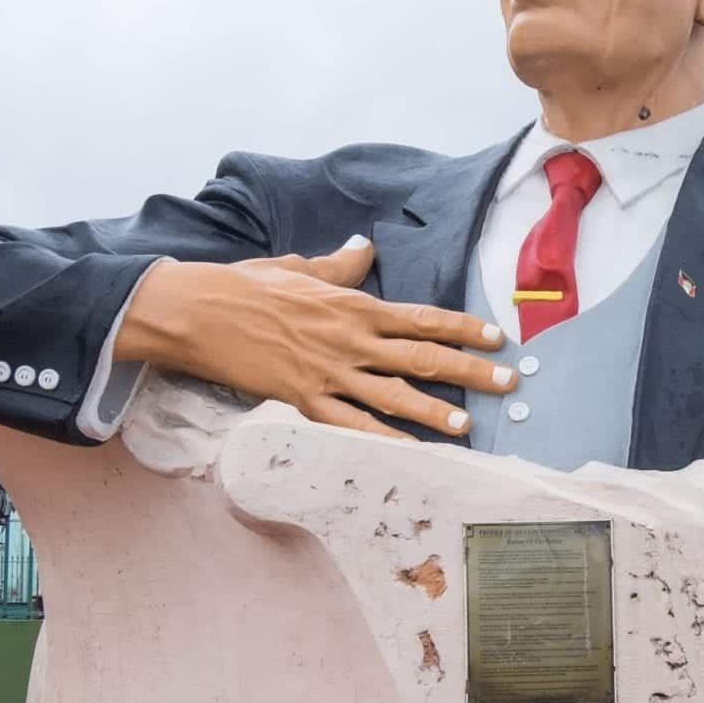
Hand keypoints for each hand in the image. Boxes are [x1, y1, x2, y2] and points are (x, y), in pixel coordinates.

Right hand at [113, 235, 513, 439]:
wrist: (197, 312)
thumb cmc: (245, 287)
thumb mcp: (297, 268)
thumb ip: (337, 268)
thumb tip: (363, 250)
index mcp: (354, 306)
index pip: (422, 318)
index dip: (463, 329)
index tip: (496, 338)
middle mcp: (351, 339)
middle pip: (422, 358)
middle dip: (468, 372)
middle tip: (506, 385)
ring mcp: (330, 371)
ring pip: (393, 395)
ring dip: (433, 412)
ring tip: (467, 426)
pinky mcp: (304, 398)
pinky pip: (350, 425)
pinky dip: (381, 440)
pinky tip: (407, 453)